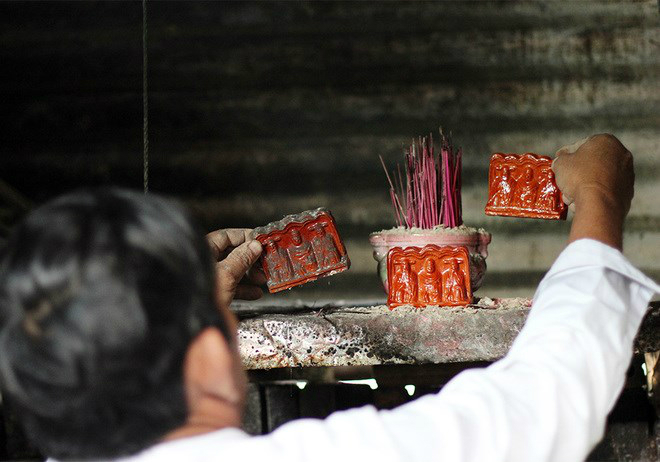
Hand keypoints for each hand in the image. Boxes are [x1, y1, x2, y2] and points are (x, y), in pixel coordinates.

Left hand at [206, 229, 265, 309]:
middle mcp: (205, 262)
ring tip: (262, 279)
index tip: (261, 241)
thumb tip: (254, 245)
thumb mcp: (226, 274)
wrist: (195, 323)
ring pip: (233, 270)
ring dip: (250, 274)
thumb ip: (242, 258)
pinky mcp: (212, 292)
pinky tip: (255, 293)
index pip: (227, 236)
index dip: (245, 237)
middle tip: (264, 262)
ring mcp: (209, 277)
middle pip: (232, 253)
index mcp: (204, 250)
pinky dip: (244, 288)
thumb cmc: (200, 295)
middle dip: (251, 259)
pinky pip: (231, 286)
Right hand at [552, 134, 633, 249]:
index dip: (567, 152)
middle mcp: (622, 154)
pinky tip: (584, 200)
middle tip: (565, 177)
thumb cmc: (579, 177)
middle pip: (593, 161)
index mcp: (605, 141)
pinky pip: (607, 190)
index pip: (581, 144)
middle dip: (579, 170)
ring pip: (601, 176)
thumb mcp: (561, 163)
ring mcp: (627, 174)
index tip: (559, 160)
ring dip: (587, 183)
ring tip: (572, 193)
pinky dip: (596, 193)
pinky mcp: (628, 191)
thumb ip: (561, 160)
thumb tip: (560, 163)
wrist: (599, 203)